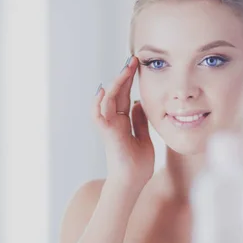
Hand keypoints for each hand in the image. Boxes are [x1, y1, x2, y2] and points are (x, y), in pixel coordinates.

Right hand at [94, 56, 154, 184]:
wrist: (133, 183)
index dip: (129, 80)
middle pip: (117, 94)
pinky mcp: (108, 135)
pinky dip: (99, 104)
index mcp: (123, 122)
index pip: (125, 96)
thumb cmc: (138, 165)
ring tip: (125, 70)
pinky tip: (104, 91)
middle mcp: (114, 122)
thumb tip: (140, 103)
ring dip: (116, 84)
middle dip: (124, 76)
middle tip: (133, 59)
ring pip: (108, 101)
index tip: (136, 64)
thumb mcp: (144, 137)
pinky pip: (99, 117)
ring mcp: (109, 127)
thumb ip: (140, 121)